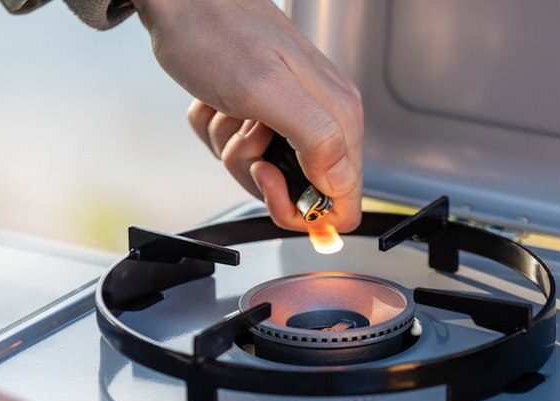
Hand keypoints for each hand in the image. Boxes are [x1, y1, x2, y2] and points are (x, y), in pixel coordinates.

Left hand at [133, 0, 363, 232]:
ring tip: (229, 110)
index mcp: (338, 118)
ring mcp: (292, 117)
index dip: (302, 208)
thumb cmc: (216, 32)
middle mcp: (323, 119)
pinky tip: (217, 103)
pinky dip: (218, 133)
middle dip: (258, 174)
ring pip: (264, 173)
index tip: (268, 179)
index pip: (342, 201)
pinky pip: (240, 151)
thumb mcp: (265, 89)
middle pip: (298, 192)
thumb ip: (316, 137)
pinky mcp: (262, 113)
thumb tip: (340, 183)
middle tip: (243, 136)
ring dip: (233, 149)